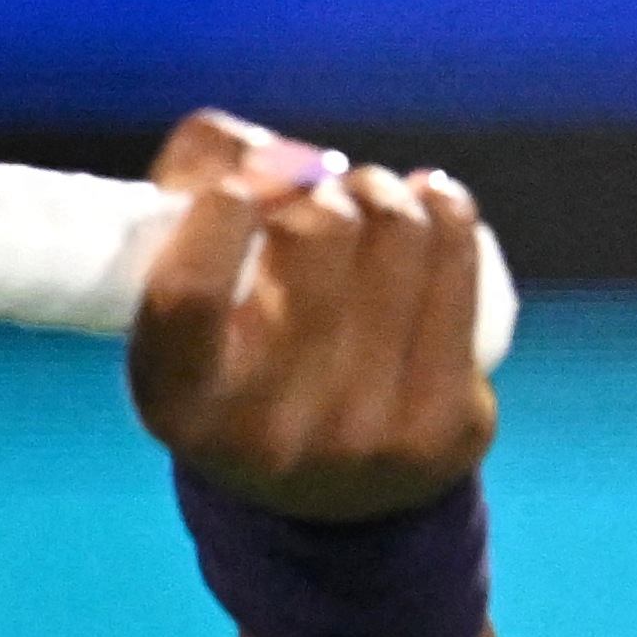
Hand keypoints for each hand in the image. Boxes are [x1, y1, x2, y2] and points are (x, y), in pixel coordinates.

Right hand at [123, 110, 503, 515]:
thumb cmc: (237, 346)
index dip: (221, 212)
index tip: (243, 184)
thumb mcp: (181, 283)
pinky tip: (433, 201)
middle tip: (316, 192)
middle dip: (319, 183)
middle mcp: (266, 434)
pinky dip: (446, 210)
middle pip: (318, 232)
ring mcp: (364, 437)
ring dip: (381, 190)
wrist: (327, 486)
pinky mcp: (443, 427)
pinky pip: (459, 268)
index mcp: (177, 402)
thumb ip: (190, 180)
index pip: (190, 295)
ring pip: (399, 232)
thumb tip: (271, 151)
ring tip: (367, 200)